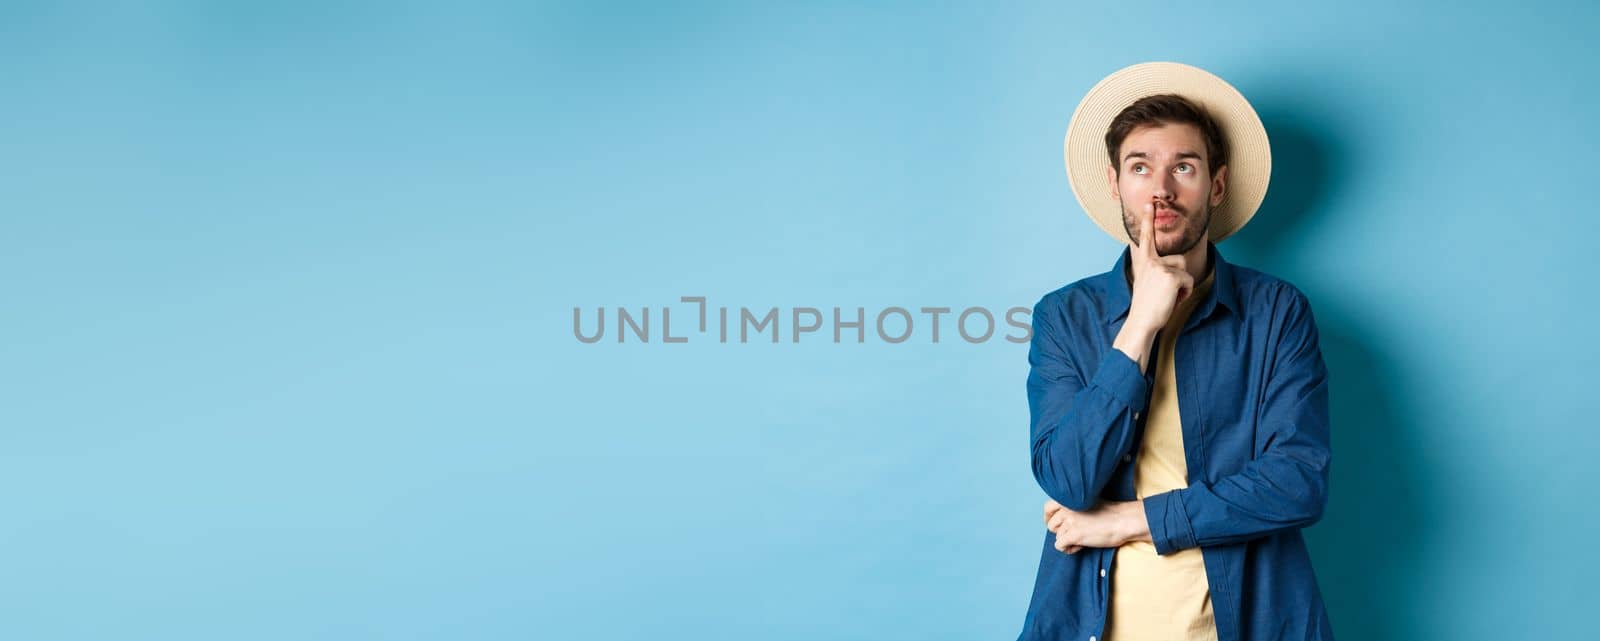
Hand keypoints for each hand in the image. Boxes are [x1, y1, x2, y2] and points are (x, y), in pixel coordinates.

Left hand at [1041, 498, 1148, 553]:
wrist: (1124, 520)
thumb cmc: (1111, 513)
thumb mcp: (1088, 503)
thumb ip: (1074, 509)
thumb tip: (1062, 522)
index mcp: (1070, 498)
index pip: (1047, 508)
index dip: (1050, 518)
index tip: (1057, 526)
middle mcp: (1066, 508)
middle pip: (1051, 525)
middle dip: (1061, 532)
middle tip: (1075, 535)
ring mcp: (1069, 521)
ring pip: (1057, 537)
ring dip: (1068, 541)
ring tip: (1083, 540)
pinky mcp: (1073, 534)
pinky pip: (1060, 546)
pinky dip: (1069, 549)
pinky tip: (1081, 546)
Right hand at [1125, 202, 1195, 335]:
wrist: (1141, 322)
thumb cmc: (1146, 307)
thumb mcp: (1148, 284)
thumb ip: (1157, 272)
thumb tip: (1175, 274)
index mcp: (1144, 262)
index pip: (1146, 237)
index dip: (1148, 219)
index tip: (1149, 204)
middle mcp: (1151, 261)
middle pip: (1180, 259)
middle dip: (1180, 276)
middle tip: (1168, 294)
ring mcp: (1161, 267)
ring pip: (1185, 271)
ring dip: (1183, 286)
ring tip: (1169, 297)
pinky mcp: (1171, 276)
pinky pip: (1188, 280)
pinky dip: (1185, 293)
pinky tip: (1173, 300)